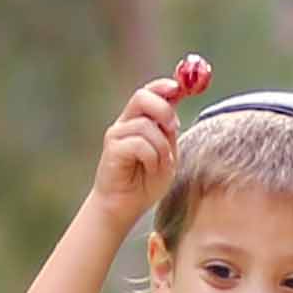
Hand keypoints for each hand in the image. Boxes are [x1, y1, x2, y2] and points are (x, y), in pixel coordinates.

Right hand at [84, 54, 211, 225]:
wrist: (124, 207)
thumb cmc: (145, 182)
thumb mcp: (167, 152)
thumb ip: (169, 131)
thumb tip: (177, 107)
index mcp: (140, 120)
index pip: (150, 92)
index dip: (165, 85)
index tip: (181, 88)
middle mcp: (126, 123)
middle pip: (142, 96)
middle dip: (163, 109)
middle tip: (173, 128)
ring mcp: (116, 135)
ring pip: (145, 126)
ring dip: (161, 148)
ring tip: (160, 165)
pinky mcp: (112, 149)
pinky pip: (140, 144)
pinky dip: (152, 159)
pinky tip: (150, 170)